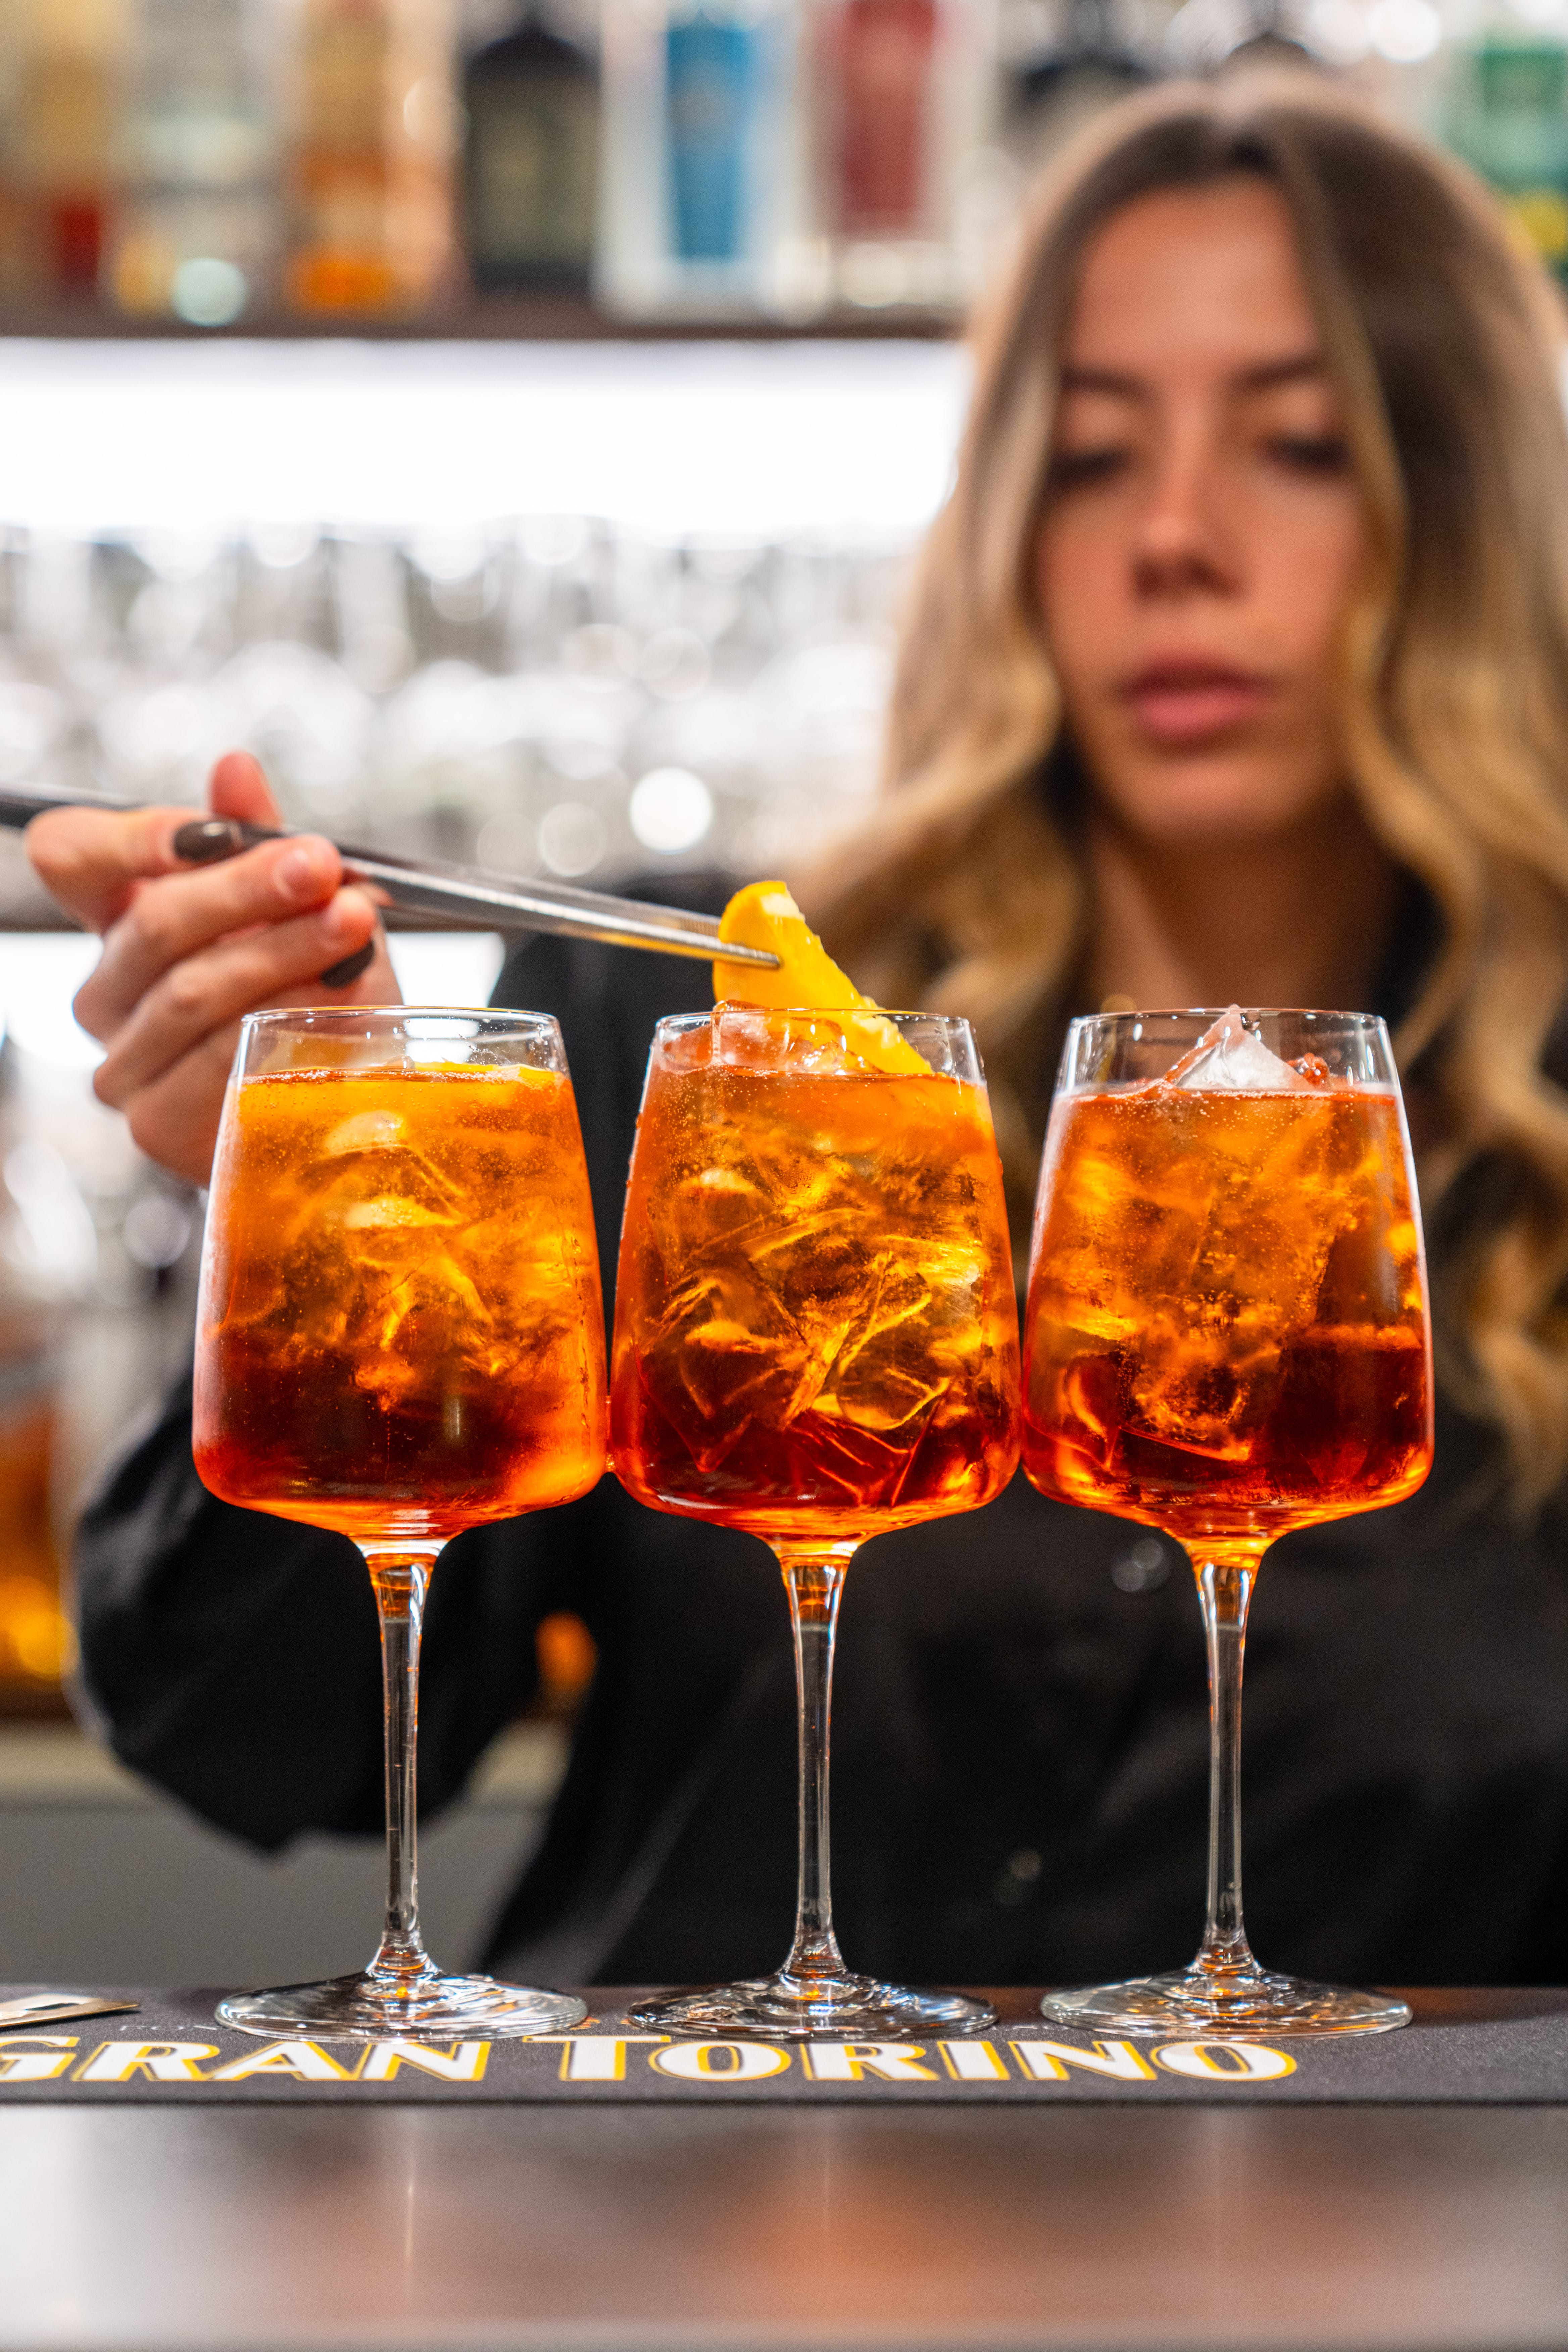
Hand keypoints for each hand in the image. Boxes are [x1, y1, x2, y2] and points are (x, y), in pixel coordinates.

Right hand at [26, 752, 399, 1185]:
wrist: (349, 1095)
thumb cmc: (313, 989)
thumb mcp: (297, 905)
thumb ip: (258, 837)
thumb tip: (235, 768)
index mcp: (118, 917)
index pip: (70, 855)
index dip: (132, 840)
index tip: (214, 832)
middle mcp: (106, 990)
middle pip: (154, 925)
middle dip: (247, 890)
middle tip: (321, 868)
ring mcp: (122, 1061)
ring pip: (191, 993)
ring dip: (282, 953)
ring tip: (353, 927)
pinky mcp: (156, 1122)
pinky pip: (217, 1061)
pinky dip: (285, 1022)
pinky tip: (338, 998)